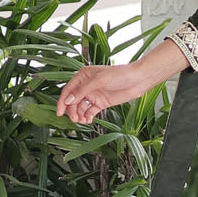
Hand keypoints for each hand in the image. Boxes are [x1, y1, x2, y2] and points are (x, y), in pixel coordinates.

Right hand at [56, 36, 191, 123]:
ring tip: (82, 121)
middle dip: (72, 111)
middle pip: (73, 101)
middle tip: (75, 119)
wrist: (138, 80)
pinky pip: (90, 111)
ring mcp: (94, 94)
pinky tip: (88, 121)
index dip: (62, 102)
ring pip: (80, 107)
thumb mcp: (100, 80)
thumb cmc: (119, 75)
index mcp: (83, 76)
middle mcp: (86, 85)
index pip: (68, 90)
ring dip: (79, 115)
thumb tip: (68, 101)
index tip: (60, 113)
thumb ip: (83, 91)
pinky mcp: (101, 102)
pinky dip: (87, 117)